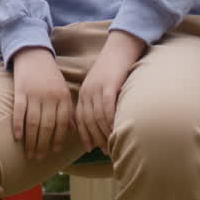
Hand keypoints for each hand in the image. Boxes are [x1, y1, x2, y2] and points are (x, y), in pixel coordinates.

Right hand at [11, 47, 73, 159]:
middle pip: (47, 126)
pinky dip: (18, 125)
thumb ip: (67, 110)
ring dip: (31, 140)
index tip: (54, 151)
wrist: (34, 54)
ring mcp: (34, 94)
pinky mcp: (20, 90)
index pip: (62, 123)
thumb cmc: (50, 76)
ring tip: (29, 153)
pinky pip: (19, 111)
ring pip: (33, 122)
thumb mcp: (63, 90)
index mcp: (63, 97)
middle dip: (43, 144)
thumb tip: (73, 131)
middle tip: (39, 158)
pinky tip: (17, 137)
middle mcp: (50, 97)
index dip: (58, 139)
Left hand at [75, 30, 144, 154]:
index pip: (79, 119)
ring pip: (96, 116)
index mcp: (83, 93)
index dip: (84, 135)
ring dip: (103, 133)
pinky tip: (115, 130)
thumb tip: (101, 123)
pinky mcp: (108, 85)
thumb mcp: (100, 86)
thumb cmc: (114, 69)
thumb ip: (98, 102)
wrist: (120, 48)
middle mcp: (87, 92)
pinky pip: (106, 107)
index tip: (89, 148)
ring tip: (110, 144)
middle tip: (104, 150)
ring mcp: (97, 88)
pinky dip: (110, 121)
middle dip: (94, 137)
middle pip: (87, 120)